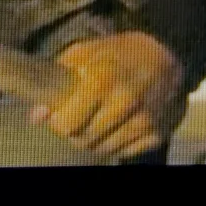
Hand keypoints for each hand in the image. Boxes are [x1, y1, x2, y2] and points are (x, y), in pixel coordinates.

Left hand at [33, 32, 187, 162]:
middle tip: (81, 114)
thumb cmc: (120, 52)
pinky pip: (124, 152)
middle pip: (83, 140)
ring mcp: (143, 122)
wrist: (168, 55)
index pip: (67, 125)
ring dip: (95, 138)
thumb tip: (36, 116)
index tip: (61, 113)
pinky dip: (117, 142)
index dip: (59, 121)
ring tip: (100, 117)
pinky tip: (119, 123)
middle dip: (76, 130)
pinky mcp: (156, 134)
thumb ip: (58, 79)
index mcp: (103, 79)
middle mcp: (125, 103)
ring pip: (102, 150)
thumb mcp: (86, 52)